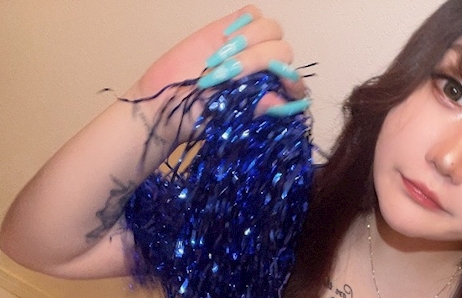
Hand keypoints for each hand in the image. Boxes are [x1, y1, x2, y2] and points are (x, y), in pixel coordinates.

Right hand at [126, 6, 307, 137]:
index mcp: (271, 94)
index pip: (295, 83)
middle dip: (257, 60)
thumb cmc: (197, 116)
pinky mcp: (231, 29)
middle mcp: (266, 70)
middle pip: (283, 52)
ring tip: (220, 58)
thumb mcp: (227, 118)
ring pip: (271, 30)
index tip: (278, 81)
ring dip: (249, 42)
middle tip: (227, 73)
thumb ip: (254, 108)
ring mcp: (250, 47)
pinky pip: (251, 14)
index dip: (291, 80)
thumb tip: (280, 102)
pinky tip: (224, 37)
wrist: (165, 104)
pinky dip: (243, 23)